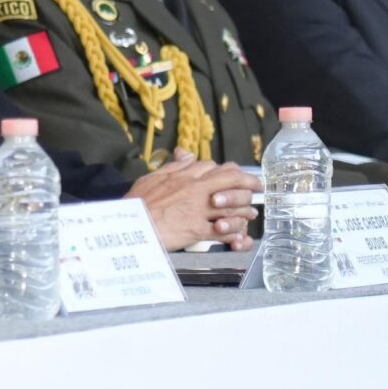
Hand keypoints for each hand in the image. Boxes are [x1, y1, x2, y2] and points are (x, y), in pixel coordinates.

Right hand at [128, 151, 258, 250]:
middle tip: (257, 186)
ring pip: (232, 205)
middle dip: (248, 182)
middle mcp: (195, 189)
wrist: (129, 227)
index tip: (231, 174)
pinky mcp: (198, 229)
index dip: (224, 169)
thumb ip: (171, 166)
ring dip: (244, 209)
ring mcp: (199, 209)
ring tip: (250, 213)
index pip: (211, 166)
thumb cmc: (137, 204)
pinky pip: (224, 229)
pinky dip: (234, 232)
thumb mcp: (151, 177)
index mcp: (183, 175)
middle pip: (230, 179)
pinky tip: (239, 235)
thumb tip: (184, 153)